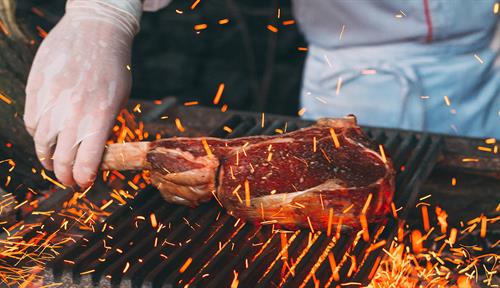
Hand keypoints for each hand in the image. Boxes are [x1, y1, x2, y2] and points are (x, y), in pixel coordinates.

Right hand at [24, 0, 140, 187]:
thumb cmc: (113, 67)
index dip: (82, 178)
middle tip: (67, 181)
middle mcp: (73, 112)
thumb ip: (104, 127)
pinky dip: (39, 134)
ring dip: (47, 158)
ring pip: (42, 142)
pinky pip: (32, 121)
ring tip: (53, 162)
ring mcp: (51, 100)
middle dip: (64, 175)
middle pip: (61, 157)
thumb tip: (94, 153)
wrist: (95, 30)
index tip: (83, 184)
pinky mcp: (36, 88)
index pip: (86, 162)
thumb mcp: (118, 100)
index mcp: (99, 117)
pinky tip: (46, 136)